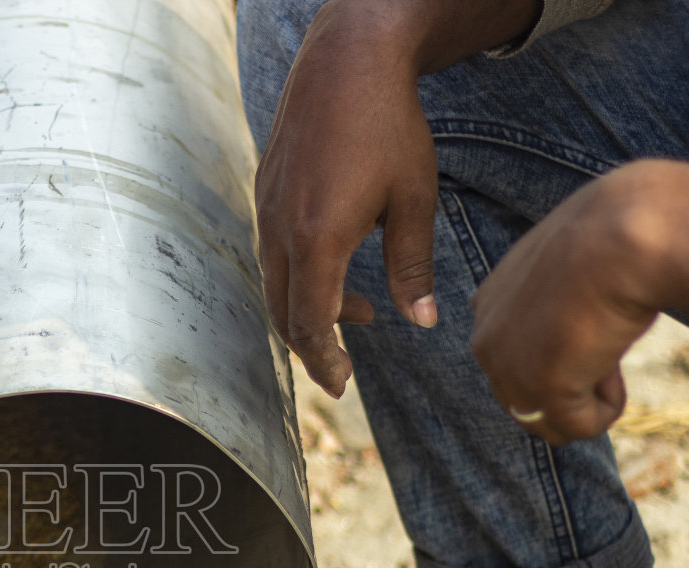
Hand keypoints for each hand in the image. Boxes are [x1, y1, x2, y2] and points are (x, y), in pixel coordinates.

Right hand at [254, 1, 435, 396]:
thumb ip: (413, 267)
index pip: (310, 324)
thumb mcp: (415, 199)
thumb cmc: (389, 125)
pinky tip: (336, 264)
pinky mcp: (265, 190)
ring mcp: (267, 208)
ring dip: (310, 308)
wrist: (347, 59)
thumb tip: (423, 322)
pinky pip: (272, 250)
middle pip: (282, 314)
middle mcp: (280, 229)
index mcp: (318, 239)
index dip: (325, 362)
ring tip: (359, 311)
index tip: (342, 387)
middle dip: (312, 347)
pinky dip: (299, 275)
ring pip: (275, 283)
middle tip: (342, 370)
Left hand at [470, 162, 673, 443]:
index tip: (592, 316)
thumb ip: (558, 310)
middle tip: (602, 334)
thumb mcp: (570, 273)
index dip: (566, 352)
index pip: (516, 359)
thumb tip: (579, 349)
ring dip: (588, 398)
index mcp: (488, 305)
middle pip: (527, 398)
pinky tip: (614, 366)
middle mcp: (485, 339)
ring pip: (548, 422)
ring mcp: (507, 369)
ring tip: (608, 351)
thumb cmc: (613, 238)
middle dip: (573, 380)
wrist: (625, 232)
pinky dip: (608, 408)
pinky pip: (581, 428)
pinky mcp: (539, 391)